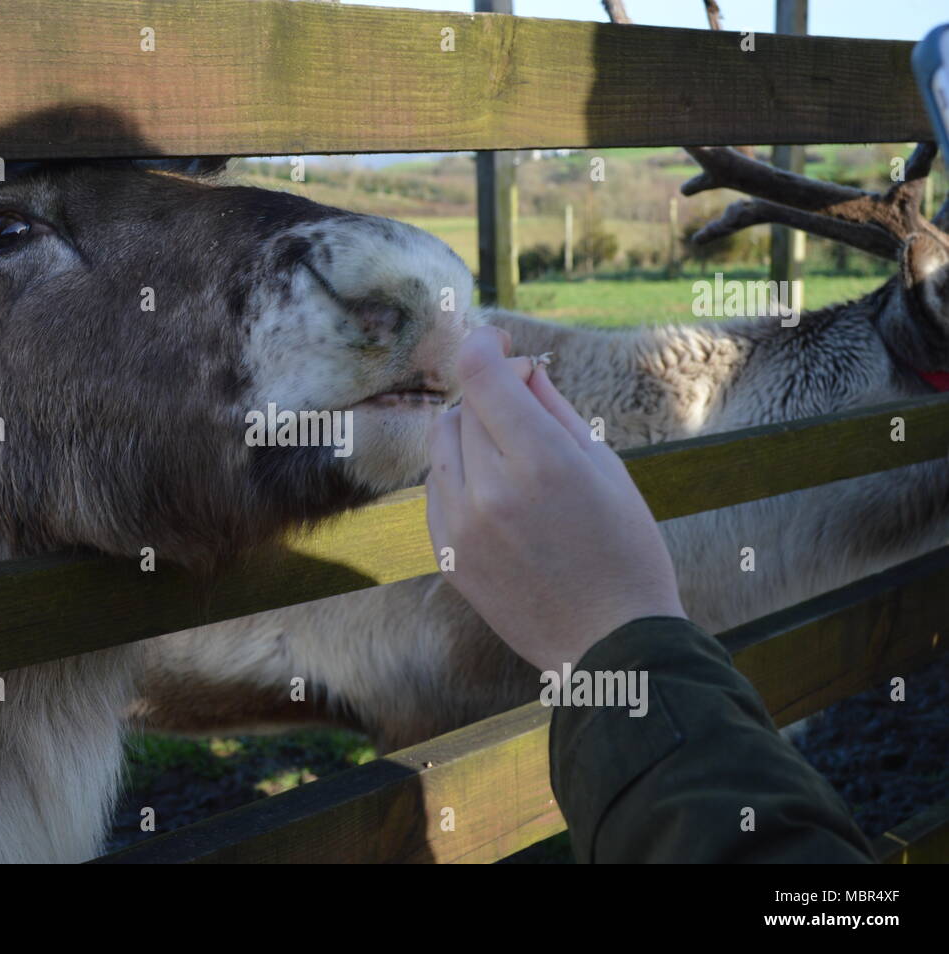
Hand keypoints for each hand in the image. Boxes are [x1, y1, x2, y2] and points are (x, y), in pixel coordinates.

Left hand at [426, 326, 685, 671]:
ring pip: (441, 446)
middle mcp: (490, 490)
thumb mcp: (605, 466)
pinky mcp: (447, 554)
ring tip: (510, 451)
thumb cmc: (624, 548)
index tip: (497, 341)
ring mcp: (461, 526)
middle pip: (463, 408)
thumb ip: (554, 410)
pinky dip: (458, 475)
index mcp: (539, 461)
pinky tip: (496, 491)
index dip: (485, 345)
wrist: (610, 641)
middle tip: (525, 404)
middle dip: (490, 395)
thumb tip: (520, 368)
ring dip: (469, 433)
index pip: (481, 375)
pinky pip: (436, 489)